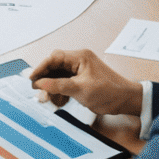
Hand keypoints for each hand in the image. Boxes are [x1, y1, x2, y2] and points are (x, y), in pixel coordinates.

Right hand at [26, 49, 142, 117]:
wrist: (126, 101)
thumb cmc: (109, 92)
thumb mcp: (80, 90)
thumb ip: (58, 85)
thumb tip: (39, 83)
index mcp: (80, 57)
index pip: (54, 58)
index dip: (40, 68)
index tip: (32, 79)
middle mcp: (79, 61)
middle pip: (54, 67)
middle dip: (46, 80)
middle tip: (39, 92)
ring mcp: (80, 70)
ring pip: (58, 76)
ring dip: (53, 88)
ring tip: (51, 100)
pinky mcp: (82, 80)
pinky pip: (65, 83)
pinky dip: (60, 92)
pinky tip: (60, 101)